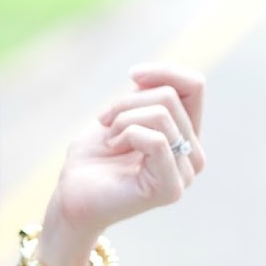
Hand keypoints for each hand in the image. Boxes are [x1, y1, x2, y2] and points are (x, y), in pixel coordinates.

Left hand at [39, 64, 205, 265]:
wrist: (71, 194)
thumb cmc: (93, 157)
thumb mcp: (120, 113)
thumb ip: (145, 94)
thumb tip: (152, 75)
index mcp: (186, 134)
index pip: (194, 86)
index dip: (164, 71)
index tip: (132, 74)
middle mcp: (193, 153)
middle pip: (170, 97)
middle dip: (127, 102)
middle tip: (106, 124)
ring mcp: (185, 173)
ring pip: (162, 115)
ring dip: (122, 119)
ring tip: (110, 140)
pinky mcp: (171, 188)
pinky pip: (156, 140)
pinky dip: (127, 135)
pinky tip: (114, 149)